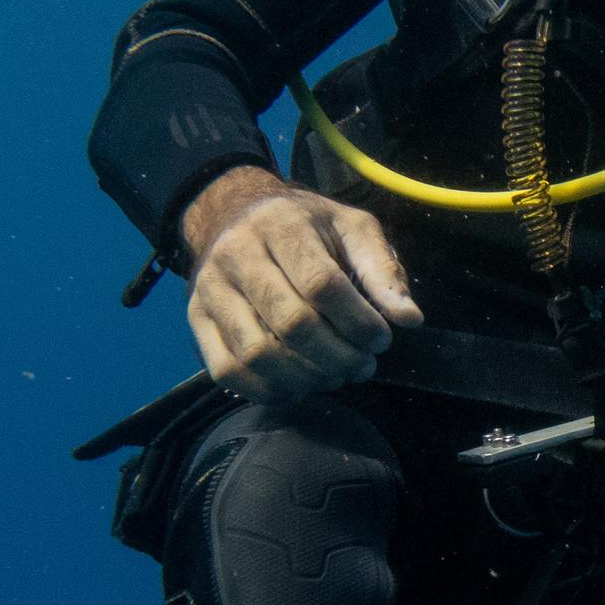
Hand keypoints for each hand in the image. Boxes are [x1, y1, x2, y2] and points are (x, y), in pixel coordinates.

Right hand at [179, 166, 423, 401]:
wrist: (234, 213)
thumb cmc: (304, 226)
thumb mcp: (352, 228)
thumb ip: (383, 270)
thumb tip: (409, 318)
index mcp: (282, 225)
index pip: (322, 285)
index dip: (358, 322)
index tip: (382, 340)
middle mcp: (237, 255)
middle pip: (292, 324)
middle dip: (338, 356)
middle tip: (363, 366)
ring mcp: (210, 290)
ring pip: (257, 353)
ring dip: (306, 378)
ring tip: (335, 376)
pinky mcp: (196, 320)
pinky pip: (227, 371)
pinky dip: (267, 390)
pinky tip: (298, 385)